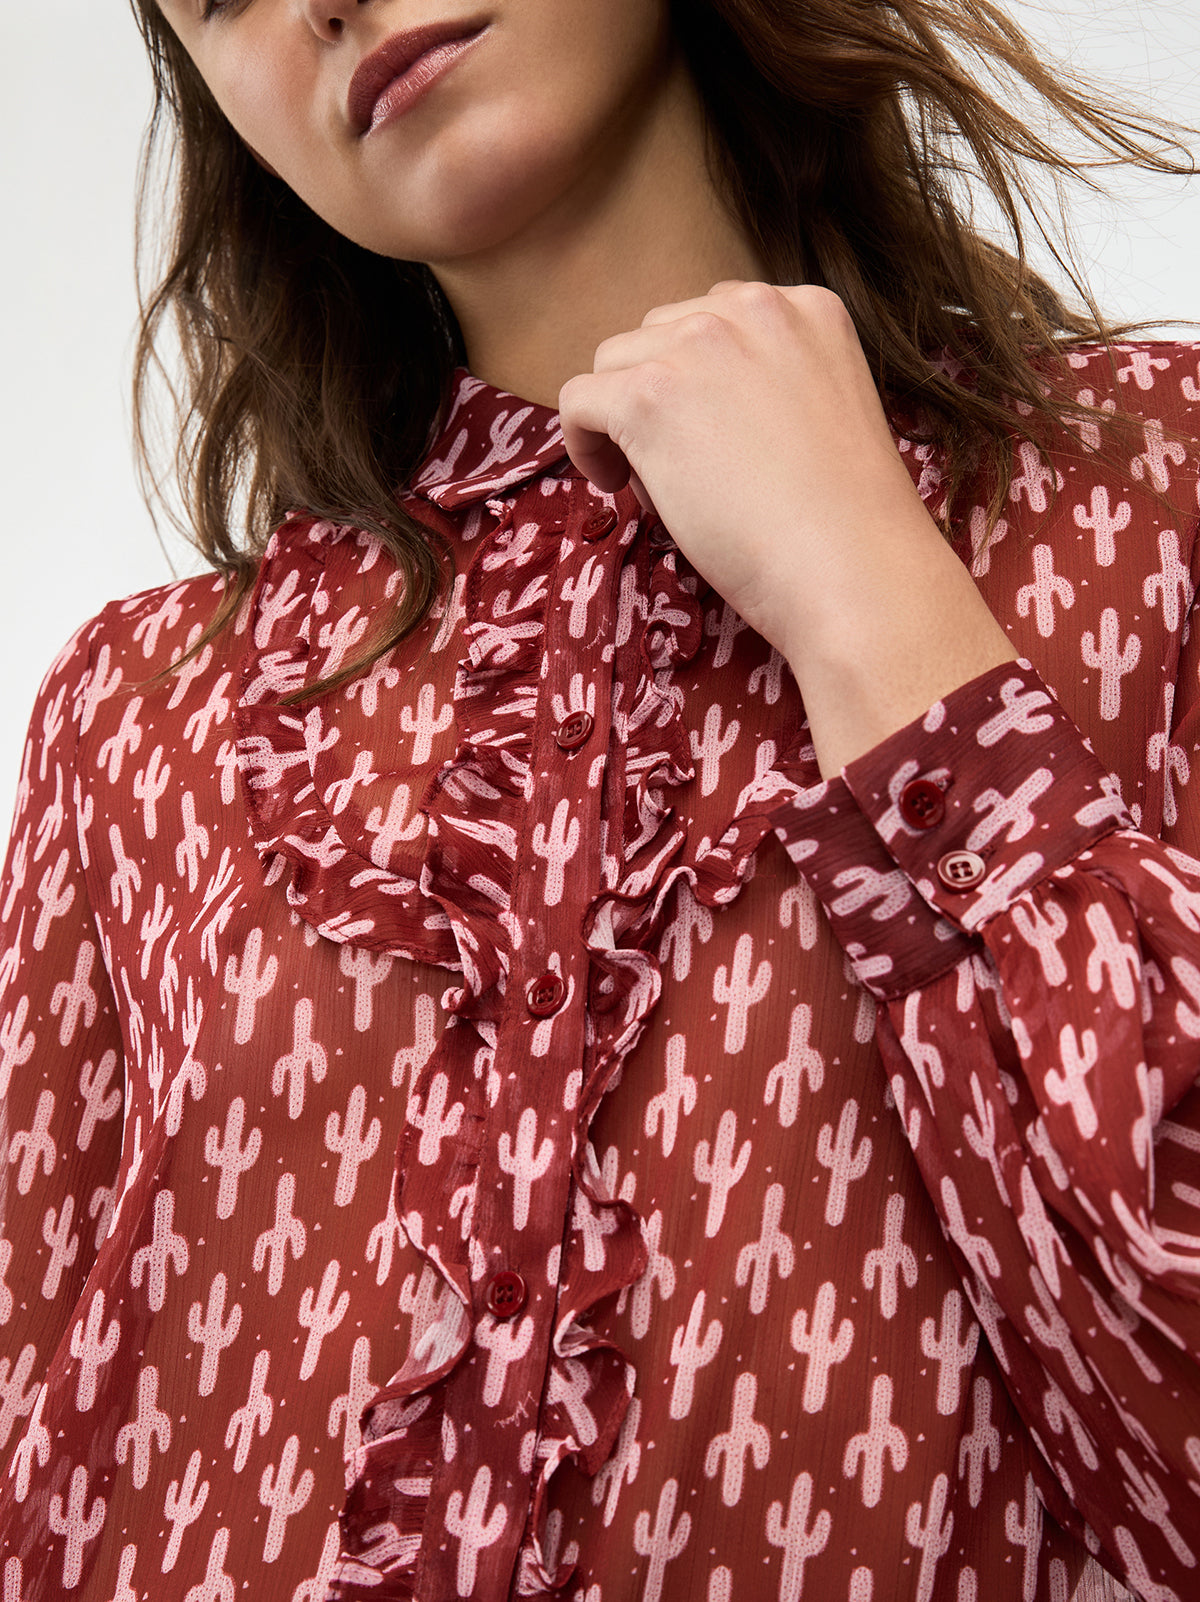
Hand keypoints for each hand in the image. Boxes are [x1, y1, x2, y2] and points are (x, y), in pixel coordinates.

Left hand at [557, 281, 1015, 773]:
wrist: (852, 569)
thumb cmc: (845, 523)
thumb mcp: (823, 415)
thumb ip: (767, 385)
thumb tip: (686, 406)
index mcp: (807, 307)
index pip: (713, 319)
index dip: (695, 381)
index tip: (702, 433)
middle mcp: (754, 309)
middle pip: (658, 335)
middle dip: (657, 394)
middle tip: (683, 467)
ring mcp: (699, 346)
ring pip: (613, 364)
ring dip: (621, 419)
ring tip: (658, 484)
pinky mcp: (649, 396)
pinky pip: (578, 401)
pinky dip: (584, 443)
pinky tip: (613, 483)